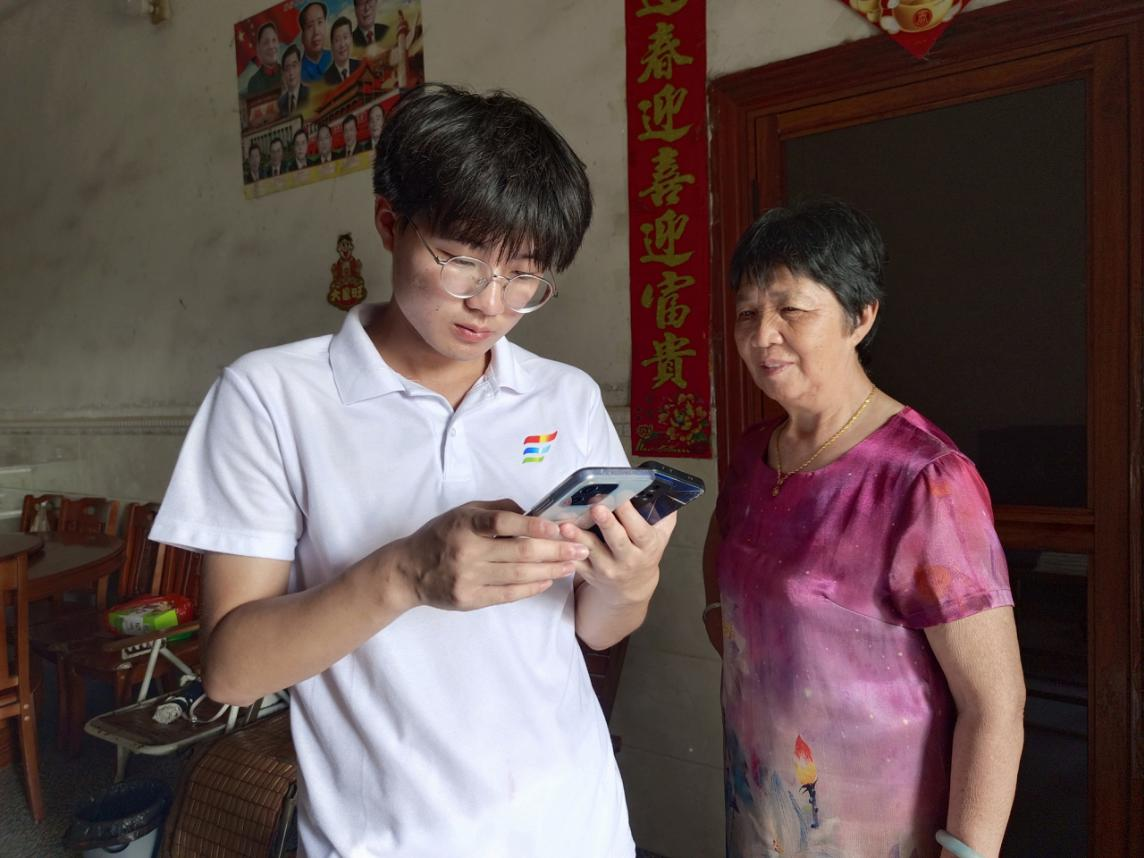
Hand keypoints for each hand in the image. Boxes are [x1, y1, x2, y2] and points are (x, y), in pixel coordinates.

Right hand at [386, 499, 586, 611]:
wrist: (409, 570)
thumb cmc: (441, 535)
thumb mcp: (463, 512)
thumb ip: (497, 509)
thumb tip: (533, 513)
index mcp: (465, 525)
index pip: (502, 523)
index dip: (532, 525)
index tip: (557, 527)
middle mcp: (467, 552)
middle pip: (518, 553)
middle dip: (554, 550)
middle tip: (579, 548)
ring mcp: (468, 578)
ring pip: (518, 576)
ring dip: (550, 570)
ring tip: (571, 565)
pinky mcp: (470, 599)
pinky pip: (508, 595)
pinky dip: (531, 588)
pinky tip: (549, 581)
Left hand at [558, 501, 674, 606]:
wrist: (632, 586)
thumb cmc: (645, 552)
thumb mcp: (661, 536)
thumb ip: (664, 514)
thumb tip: (663, 489)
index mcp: (647, 547)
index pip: (639, 530)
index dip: (629, 513)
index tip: (620, 496)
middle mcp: (628, 559)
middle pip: (617, 541)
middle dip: (607, 524)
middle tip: (597, 508)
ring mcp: (607, 568)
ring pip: (592, 551)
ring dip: (578, 537)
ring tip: (566, 525)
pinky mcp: (589, 574)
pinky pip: (576, 561)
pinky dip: (565, 550)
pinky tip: (555, 537)